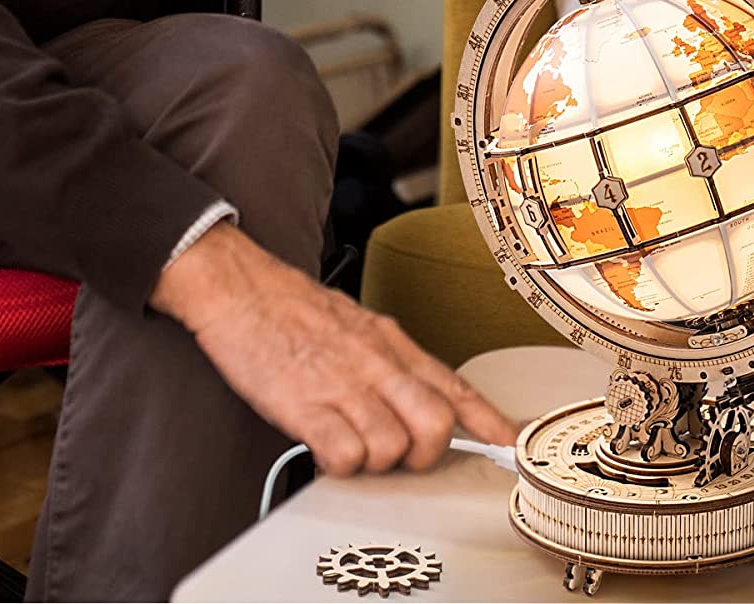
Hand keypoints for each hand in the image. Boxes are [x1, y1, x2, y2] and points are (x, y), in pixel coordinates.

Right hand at [151, 224, 518, 475]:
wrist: (242, 289)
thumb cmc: (295, 309)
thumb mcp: (360, 325)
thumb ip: (391, 360)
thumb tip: (417, 394)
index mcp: (393, 343)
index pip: (454, 386)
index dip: (488, 419)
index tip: (510, 442)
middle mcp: (378, 364)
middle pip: (435, 425)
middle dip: (425, 454)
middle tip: (402, 456)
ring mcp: (344, 386)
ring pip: (393, 448)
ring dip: (375, 461)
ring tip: (351, 444)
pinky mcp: (306, 407)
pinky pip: (346, 457)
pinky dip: (340, 465)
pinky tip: (326, 448)